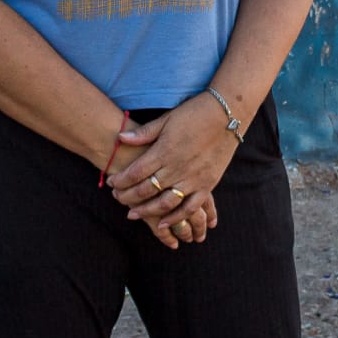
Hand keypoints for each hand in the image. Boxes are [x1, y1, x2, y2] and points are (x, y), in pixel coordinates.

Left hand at [105, 126, 214, 249]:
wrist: (226, 115)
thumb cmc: (194, 113)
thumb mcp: (167, 119)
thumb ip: (144, 133)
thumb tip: (120, 137)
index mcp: (164, 150)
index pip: (135, 172)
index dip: (120, 180)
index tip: (110, 184)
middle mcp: (176, 168)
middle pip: (146, 189)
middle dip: (127, 196)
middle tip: (117, 199)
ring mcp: (192, 179)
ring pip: (164, 203)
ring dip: (146, 211)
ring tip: (132, 214)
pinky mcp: (207, 185)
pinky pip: (189, 208)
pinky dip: (175, 218)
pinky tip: (162, 224)